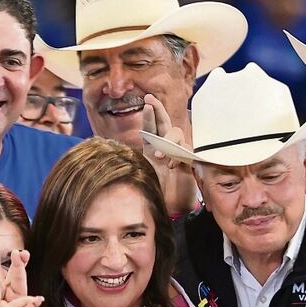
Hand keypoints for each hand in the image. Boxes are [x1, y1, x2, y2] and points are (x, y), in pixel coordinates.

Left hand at [141, 94, 197, 215]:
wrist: (171, 205)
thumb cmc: (155, 190)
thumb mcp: (141, 176)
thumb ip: (137, 165)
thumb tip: (117, 157)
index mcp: (153, 148)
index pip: (151, 128)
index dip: (149, 115)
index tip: (147, 101)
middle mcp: (166, 147)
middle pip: (164, 123)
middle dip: (158, 110)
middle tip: (150, 100)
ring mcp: (178, 153)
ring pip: (176, 135)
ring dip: (167, 140)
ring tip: (159, 155)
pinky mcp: (188, 162)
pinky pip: (186, 152)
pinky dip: (179, 156)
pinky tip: (172, 165)